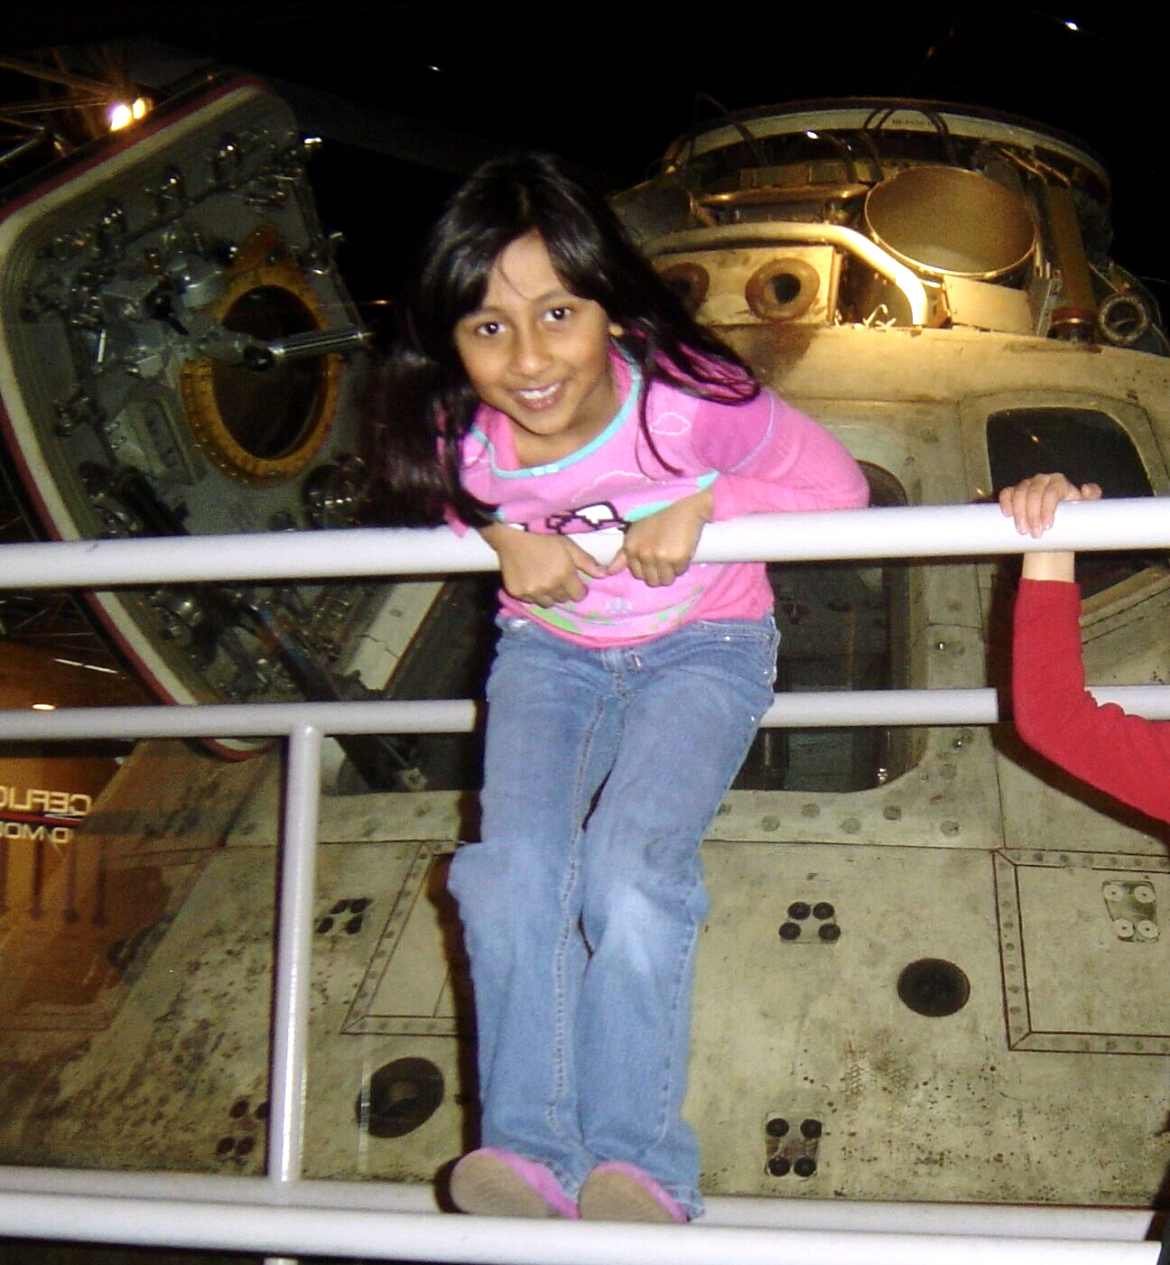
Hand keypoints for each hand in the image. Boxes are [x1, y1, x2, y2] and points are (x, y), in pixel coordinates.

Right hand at [479, 523, 605, 605]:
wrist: (512, 536)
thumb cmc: (543, 537)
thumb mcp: (569, 545)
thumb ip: (586, 561)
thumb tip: (604, 575)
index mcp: (564, 575)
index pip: (578, 595)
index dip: (578, 588)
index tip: (573, 581)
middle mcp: (549, 586)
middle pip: (563, 599)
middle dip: (564, 590)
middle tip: (558, 577)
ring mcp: (531, 591)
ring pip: (547, 603)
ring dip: (549, 595)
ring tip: (545, 580)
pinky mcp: (517, 593)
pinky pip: (530, 600)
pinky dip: (533, 593)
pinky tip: (530, 579)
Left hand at [607, 488, 712, 587]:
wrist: (685, 509)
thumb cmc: (660, 519)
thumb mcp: (636, 532)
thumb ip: (622, 554)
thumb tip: (608, 572)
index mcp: (630, 547)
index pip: (637, 574)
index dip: (647, 568)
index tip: (654, 557)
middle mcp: (642, 554)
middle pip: (651, 580)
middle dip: (659, 573)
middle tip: (666, 556)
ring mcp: (660, 557)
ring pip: (665, 580)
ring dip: (671, 571)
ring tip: (674, 554)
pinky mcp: (677, 558)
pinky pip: (680, 572)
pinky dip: (683, 564)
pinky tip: (682, 550)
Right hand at [997, 473, 1101, 582]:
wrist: (1052, 533)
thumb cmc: (1069, 521)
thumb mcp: (1084, 510)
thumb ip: (1092, 498)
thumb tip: (1086, 488)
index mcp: (1059, 482)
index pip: (1053, 490)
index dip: (1048, 507)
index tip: (1048, 526)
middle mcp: (1042, 481)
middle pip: (1034, 492)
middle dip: (1032, 514)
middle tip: (1035, 533)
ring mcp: (1026, 486)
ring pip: (1019, 493)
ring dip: (1019, 513)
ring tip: (1023, 531)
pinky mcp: (1013, 493)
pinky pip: (1007, 493)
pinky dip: (1006, 502)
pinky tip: (1007, 514)